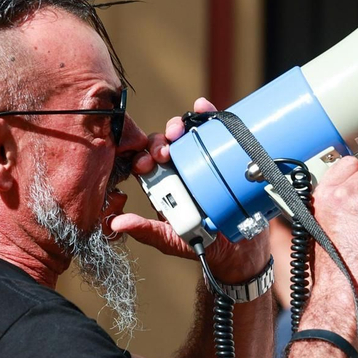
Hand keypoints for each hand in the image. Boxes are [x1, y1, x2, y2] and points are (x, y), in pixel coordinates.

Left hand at [107, 97, 268, 282]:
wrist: (241, 249)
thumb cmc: (203, 244)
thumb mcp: (171, 240)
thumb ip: (146, 231)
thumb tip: (116, 223)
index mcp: (163, 186)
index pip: (146, 164)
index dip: (141, 158)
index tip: (144, 164)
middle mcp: (180, 170)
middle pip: (165, 145)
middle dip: (160, 142)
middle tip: (164, 152)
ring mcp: (202, 162)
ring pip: (186, 135)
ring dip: (180, 125)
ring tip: (179, 130)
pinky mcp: (224, 155)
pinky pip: (214, 132)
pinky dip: (208, 115)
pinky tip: (203, 108)